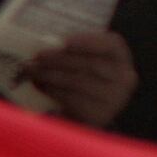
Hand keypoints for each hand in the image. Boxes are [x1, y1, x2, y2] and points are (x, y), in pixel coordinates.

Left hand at [13, 28, 135, 126]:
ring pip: (77, 82)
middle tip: (38, 56)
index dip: (87, 41)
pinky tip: (40, 85)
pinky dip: (52, 91)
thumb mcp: (86, 59)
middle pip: (88, 64)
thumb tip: (47, 41)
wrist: (90, 111)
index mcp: (120, 57)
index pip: (110, 44)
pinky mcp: (99, 115)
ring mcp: (113, 99)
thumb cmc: (86, 77)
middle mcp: (123, 78)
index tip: (64, 42)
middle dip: (59, 59)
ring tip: (33, 70)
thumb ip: (73, 49)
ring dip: (51, 75)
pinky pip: (72, 100)